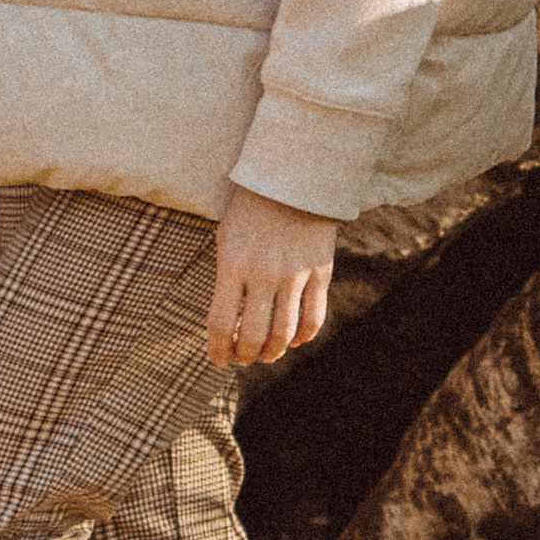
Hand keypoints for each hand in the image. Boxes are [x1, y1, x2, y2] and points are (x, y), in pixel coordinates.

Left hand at [207, 185, 336, 367]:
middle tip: (243, 359)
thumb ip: (227, 281)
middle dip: (246, 355)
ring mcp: (295, 274)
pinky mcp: (320, 272)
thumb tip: (228, 326)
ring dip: (273, 352)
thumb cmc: (249, 212)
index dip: (219, 349)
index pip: (222, 323)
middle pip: (254, 335)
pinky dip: (303, 337)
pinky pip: (314, 318)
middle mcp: (263, 272)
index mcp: (232, 264)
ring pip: (285, 333)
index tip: (219, 359)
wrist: (291, 180)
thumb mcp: (226, 240)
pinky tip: (293, 340)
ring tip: (266, 355)